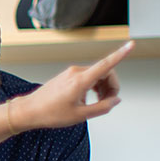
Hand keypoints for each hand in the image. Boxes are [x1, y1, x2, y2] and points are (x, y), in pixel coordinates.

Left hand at [15, 41, 129, 129]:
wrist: (28, 111)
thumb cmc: (49, 113)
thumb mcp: (80, 115)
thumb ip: (102, 107)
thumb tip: (115, 100)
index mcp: (80, 80)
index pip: (106, 64)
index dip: (121, 54)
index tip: (131, 45)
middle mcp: (75, 72)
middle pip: (105, 72)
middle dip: (112, 86)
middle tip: (108, 102)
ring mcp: (70, 73)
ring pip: (96, 75)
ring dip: (102, 87)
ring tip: (97, 103)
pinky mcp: (66, 76)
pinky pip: (87, 77)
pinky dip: (93, 86)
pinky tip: (87, 99)